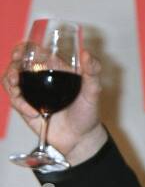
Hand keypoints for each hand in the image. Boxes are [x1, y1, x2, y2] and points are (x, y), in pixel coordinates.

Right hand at [5, 45, 106, 162]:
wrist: (80, 139)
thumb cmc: (88, 113)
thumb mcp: (93, 91)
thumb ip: (92, 72)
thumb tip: (85, 53)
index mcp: (55, 69)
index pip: (36, 52)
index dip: (26, 48)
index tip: (23, 51)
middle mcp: (41, 78)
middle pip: (18, 63)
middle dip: (13, 62)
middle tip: (16, 68)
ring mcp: (31, 92)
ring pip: (10, 78)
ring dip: (9, 79)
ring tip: (15, 86)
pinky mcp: (25, 107)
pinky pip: (14, 99)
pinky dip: (19, 103)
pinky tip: (33, 113)